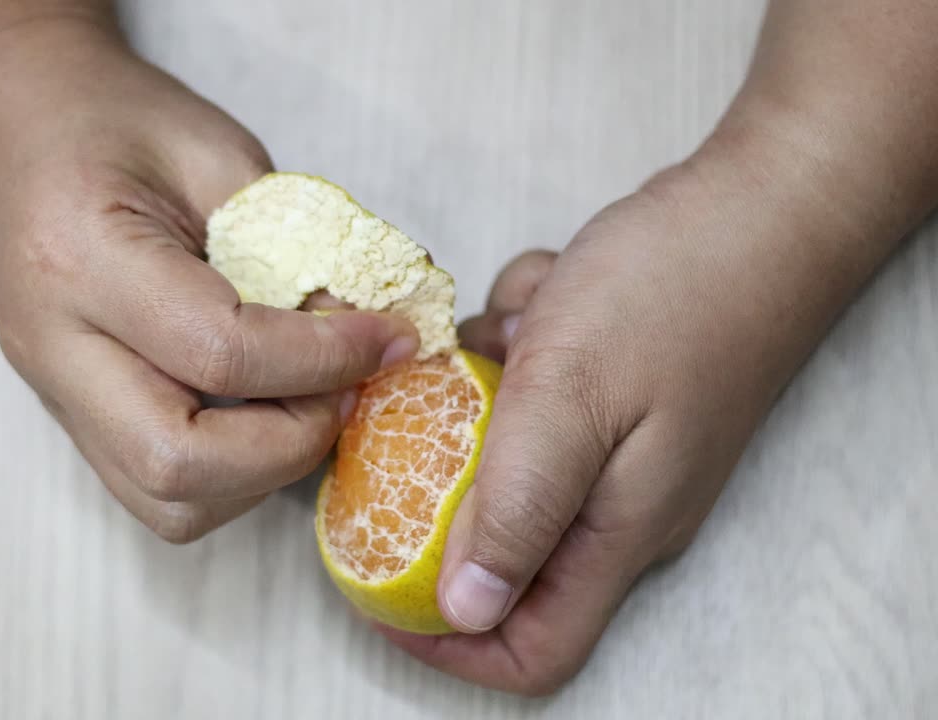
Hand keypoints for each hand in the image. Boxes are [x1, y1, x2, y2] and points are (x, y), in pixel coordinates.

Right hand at [0, 18, 419, 541]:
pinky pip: (155, 488)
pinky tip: (265, 414)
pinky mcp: (70, 415)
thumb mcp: (215, 154)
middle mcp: (53, 346)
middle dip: (289, 443)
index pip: (218, 351)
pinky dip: (230, 473)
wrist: (12, 125)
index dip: (325, 356)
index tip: (388, 337)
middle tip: (345, 388)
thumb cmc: (112, 123)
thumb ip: (291, 246)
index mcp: (80, 259)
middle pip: (174, 462)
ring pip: (164, 501)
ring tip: (308, 404)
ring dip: (259, 474)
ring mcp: (53, 392)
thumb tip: (369, 333)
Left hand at [375, 148, 892, 692]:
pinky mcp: (607, 389)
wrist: (765, 201)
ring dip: (488, 382)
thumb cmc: (675, 293)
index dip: (447, 640)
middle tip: (433, 401)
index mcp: (616, 531)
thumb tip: (464, 611)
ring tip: (522, 326)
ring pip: (504, 443)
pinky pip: (528, 384)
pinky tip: (549, 295)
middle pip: (501, 537)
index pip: (532, 648)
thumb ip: (517, 508)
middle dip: (453, 466)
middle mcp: (615, 502)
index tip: (373, 579)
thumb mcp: (572, 400)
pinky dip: (520, 338)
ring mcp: (612, 441)